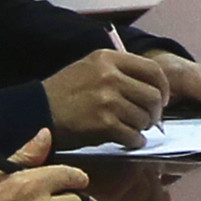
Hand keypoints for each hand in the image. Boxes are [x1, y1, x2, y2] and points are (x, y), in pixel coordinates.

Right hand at [39, 46, 165, 145]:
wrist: (37, 111)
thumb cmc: (65, 93)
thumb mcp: (91, 68)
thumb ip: (120, 71)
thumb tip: (153, 88)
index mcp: (109, 59)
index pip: (153, 70)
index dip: (163, 88)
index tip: (162, 99)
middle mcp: (110, 76)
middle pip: (153, 96)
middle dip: (155, 112)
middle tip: (149, 120)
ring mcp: (107, 99)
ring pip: (144, 117)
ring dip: (142, 127)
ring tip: (133, 129)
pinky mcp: (102, 123)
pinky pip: (132, 135)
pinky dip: (134, 141)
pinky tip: (129, 141)